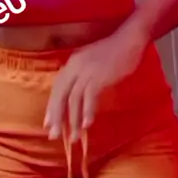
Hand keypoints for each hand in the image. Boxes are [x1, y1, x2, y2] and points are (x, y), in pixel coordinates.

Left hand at [44, 27, 148, 141]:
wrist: (129, 40)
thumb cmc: (114, 52)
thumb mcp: (91, 62)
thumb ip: (81, 76)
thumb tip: (74, 96)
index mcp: (72, 63)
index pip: (57, 88)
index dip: (52, 107)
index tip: (48, 124)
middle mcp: (75, 66)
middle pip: (60, 94)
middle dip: (57, 117)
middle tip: (55, 136)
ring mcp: (86, 70)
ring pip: (73, 99)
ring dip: (73, 120)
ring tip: (74, 137)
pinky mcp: (99, 76)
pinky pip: (89, 97)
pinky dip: (87, 111)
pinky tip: (87, 125)